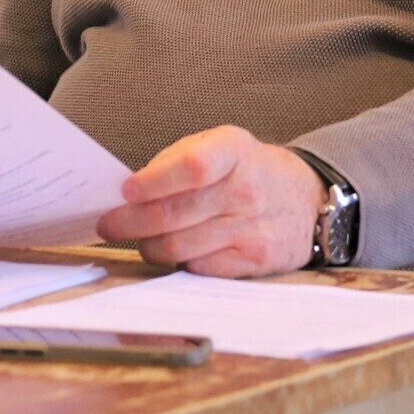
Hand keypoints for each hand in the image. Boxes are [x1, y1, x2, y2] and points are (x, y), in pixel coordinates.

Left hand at [96, 126, 326, 276]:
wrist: (305, 198)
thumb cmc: (247, 170)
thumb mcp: (218, 145)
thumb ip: (175, 162)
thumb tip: (130, 193)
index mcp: (233, 151)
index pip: (192, 168)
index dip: (154, 182)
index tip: (125, 191)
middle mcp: (246, 190)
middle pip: (174, 214)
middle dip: (130, 223)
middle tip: (108, 225)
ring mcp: (252, 228)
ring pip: (179, 248)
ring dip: (149, 246)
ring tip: (140, 239)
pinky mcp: (254, 260)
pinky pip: (199, 268)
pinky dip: (178, 262)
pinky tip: (176, 250)